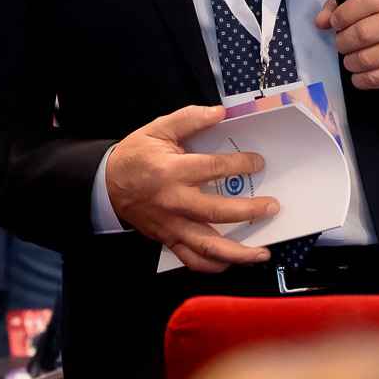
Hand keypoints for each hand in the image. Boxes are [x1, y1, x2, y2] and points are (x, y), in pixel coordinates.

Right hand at [105, 104, 277, 271]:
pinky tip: (232, 262)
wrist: (106, 183)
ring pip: (207, 245)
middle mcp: (174, 201)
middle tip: (272, 207)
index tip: (258, 163)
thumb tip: (221, 112)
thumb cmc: (136, 155)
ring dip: (238, 252)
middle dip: (249, 211)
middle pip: (217, 211)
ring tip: (262, 252)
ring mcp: (171, 225)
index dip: (240, 165)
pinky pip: (191, 259)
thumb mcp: (159, 128)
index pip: (214, 169)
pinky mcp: (167, 239)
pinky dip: (213, 266)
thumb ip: (190, 118)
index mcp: (172, 171)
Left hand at [315, 0, 378, 89]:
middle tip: (341, 42)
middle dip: (343, 40)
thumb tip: (321, 21)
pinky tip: (358, 73)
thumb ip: (344, 4)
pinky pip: (377, 77)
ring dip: (350, 61)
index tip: (335, 22)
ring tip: (350, 57)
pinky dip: (360, 78)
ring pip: (367, 58)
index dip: (344, 13)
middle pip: (363, 32)